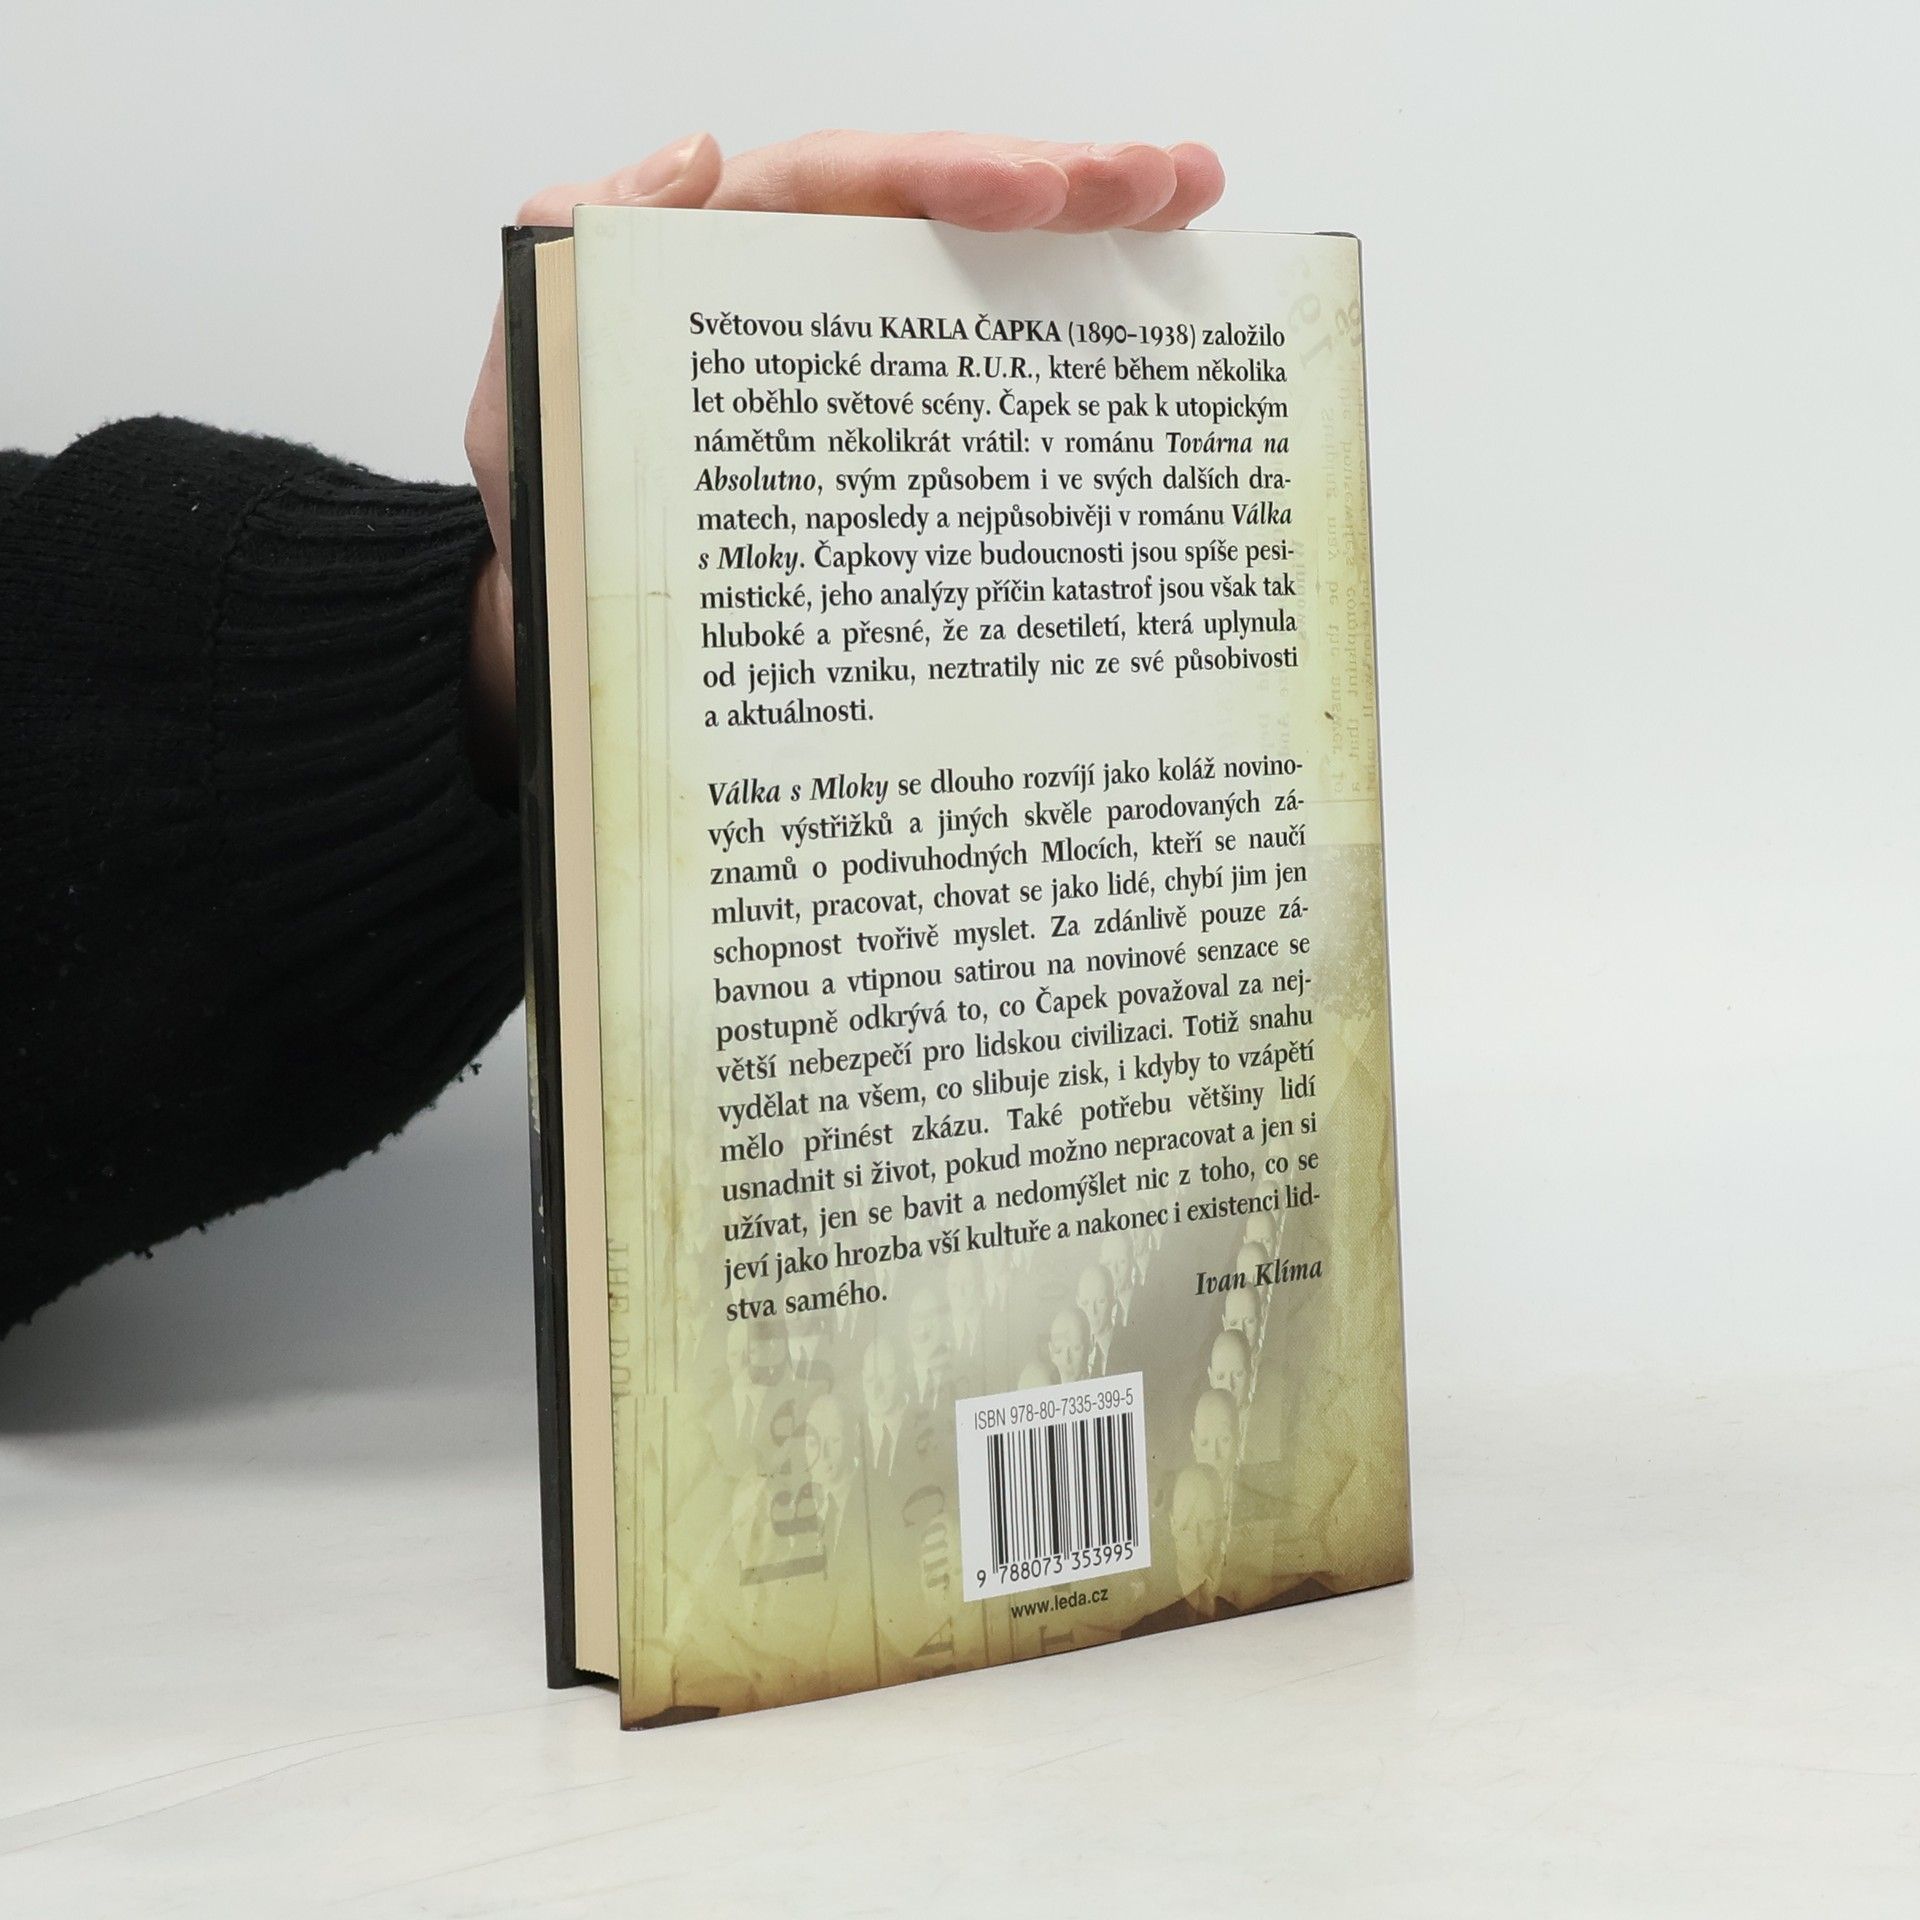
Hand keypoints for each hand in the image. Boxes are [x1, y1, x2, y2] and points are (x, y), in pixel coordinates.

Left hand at [462, 130, 1226, 783]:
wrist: (570, 657)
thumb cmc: (551, 528)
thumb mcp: (528, 396)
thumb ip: (578, 265)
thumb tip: (692, 153)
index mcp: (719, 266)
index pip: (838, 187)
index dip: (942, 173)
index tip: (1036, 190)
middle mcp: (801, 303)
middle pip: (934, 212)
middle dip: (1051, 183)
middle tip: (1155, 183)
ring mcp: (855, 380)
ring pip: (975, 283)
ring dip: (1085, 240)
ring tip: (1184, 209)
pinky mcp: (892, 459)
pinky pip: (979, 390)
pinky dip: (1061, 355)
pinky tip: (1144, 332)